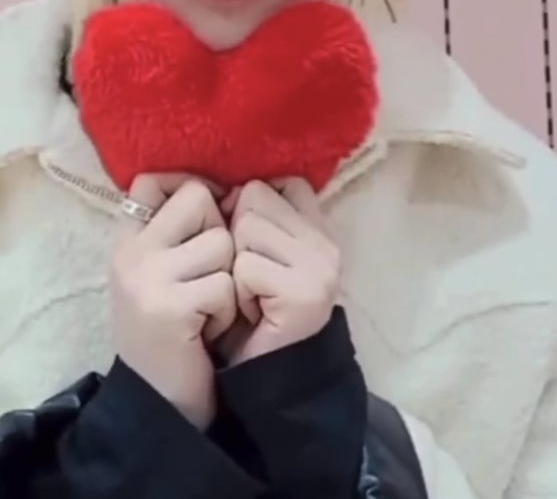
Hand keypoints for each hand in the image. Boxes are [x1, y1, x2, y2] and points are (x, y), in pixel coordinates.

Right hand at [110, 175, 236, 428]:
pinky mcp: (169, 307)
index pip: (151, 180)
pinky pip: (224, 284)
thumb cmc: (173, 334)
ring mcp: (146, 279)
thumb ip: (179, 235)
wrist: (160, 403)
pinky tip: (208, 330)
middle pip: (196, 198)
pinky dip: (228, 310)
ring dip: (227, 277)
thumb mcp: (163, 276)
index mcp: (127, 241)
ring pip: (220, 242)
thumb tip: (225, 190)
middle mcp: (130, 253)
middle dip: (219, 231)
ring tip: (209, 308)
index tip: (210, 212)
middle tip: (211, 274)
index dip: (189, 187)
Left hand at [220, 178, 339, 365]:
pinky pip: (245, 266)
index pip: (283, 181)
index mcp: (320, 230)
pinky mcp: (303, 293)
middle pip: (255, 196)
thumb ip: (256, 216)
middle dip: (238, 234)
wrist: (267, 376)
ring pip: (246, 226)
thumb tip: (229, 191)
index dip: (256, 202)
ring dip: (236, 262)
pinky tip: (253, 311)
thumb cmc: (253, 311)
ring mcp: (320, 268)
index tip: (249, 239)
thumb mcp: (258, 253)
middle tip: (250, 276)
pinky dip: (238, 290)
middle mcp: (327, 244)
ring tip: (251, 292)